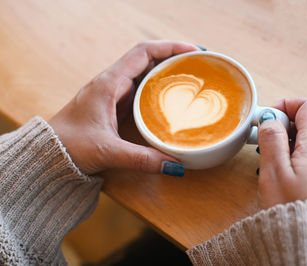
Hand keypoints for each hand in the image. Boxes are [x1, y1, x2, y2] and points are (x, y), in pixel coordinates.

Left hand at [49, 40, 198, 174]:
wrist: (48, 154)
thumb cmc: (70, 146)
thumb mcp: (108, 151)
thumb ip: (142, 159)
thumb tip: (175, 166)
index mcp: (108, 83)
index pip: (143, 52)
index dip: (170, 47)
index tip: (193, 50)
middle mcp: (111, 83)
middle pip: (147, 58)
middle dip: (173, 57)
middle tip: (198, 64)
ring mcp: (112, 93)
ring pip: (144, 73)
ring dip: (166, 71)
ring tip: (190, 75)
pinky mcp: (113, 105)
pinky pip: (140, 89)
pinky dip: (157, 87)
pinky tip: (170, 96)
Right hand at [257, 98, 306, 208]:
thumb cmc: (292, 210)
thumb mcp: (274, 171)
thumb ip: (271, 139)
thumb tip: (270, 119)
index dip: (284, 106)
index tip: (266, 120)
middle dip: (285, 125)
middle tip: (264, 141)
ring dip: (291, 142)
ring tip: (272, 160)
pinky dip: (301, 156)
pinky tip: (287, 174)